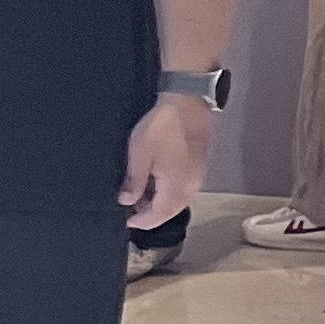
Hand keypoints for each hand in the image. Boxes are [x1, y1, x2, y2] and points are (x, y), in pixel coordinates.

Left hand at [120, 95, 212, 226]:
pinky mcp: (199, 165)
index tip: (125, 219)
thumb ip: (134, 183)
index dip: (141, 221)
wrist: (188, 102)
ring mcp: (198, 176)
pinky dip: (169, 191)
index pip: (159, 216)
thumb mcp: (139, 155)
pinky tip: (157, 179)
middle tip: (130, 204)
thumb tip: (127, 202)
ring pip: (178, 200)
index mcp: (176, 188)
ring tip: (140, 191)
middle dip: (150, 213)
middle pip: (171, 211)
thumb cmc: (161, 129)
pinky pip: (183, 188)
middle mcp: (191, 187)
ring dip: (160, 201)